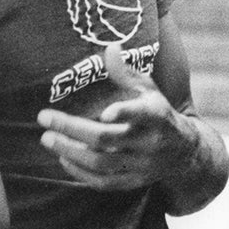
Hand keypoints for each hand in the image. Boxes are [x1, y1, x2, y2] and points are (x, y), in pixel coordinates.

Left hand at [36, 44, 198, 191]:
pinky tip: (64, 158)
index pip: (141, 114)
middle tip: (44, 118)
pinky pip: (103, 182)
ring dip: (70, 151)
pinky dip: (80, 172)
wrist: (184, 152)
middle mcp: (150, 142)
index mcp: (156, 115)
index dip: (125, 113)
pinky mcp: (134, 182)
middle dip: (72, 128)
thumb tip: (110, 47)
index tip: (105, 113)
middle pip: (107, 138)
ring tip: (47, 139)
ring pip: (102, 162)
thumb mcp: (149, 91)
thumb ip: (127, 73)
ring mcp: (142, 165)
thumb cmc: (159, 114)